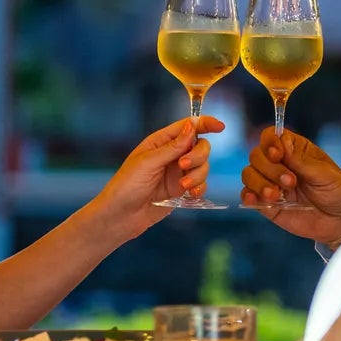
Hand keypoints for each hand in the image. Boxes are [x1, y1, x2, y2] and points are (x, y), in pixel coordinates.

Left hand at [88, 116, 225, 241]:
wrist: (121, 216)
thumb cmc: (126, 186)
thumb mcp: (148, 162)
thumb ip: (172, 146)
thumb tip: (192, 127)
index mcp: (161, 142)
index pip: (187, 127)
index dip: (205, 123)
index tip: (220, 126)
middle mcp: (171, 155)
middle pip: (200, 146)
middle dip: (197, 156)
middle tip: (183, 166)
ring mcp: (177, 173)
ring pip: (203, 166)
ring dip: (198, 175)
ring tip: (183, 187)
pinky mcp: (181, 191)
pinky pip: (200, 185)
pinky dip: (200, 188)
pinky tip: (190, 195)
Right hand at [240, 129, 340, 243]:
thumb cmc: (338, 192)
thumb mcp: (325, 174)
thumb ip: (302, 161)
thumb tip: (281, 144)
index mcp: (295, 150)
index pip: (271, 136)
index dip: (270, 143)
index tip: (278, 155)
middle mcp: (280, 164)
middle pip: (257, 155)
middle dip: (270, 169)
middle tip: (291, 182)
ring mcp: (271, 184)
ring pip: (249, 174)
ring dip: (259, 183)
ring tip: (277, 196)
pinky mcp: (266, 204)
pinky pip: (247, 196)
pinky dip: (248, 196)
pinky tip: (256, 200)